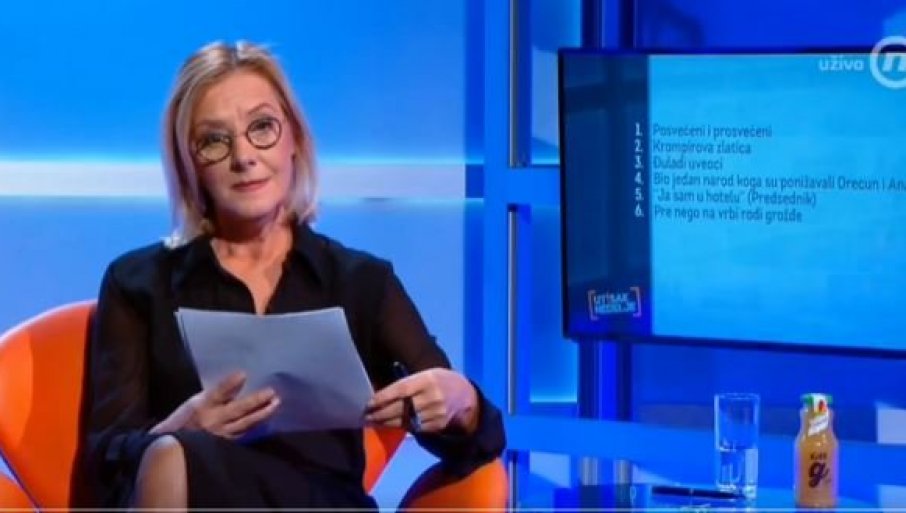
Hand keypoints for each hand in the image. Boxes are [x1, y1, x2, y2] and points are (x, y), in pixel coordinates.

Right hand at [151, 371, 280, 438]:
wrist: (174, 446)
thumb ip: (221, 391)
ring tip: (275, 404)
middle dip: (256, 401)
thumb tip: (242, 378)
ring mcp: (220, 434)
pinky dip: (256, 426)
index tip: (243, 374)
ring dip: (261, 414)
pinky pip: (243, 434)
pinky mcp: (225, 445)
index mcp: (203, 405)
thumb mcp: (200, 400)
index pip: (217, 393)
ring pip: (244, 423)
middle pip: (237, 409)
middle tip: (272, 392)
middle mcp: (212, 420)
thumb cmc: (188, 418)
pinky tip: (267, 419)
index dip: (229, 384)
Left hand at [366, 367, 478, 432]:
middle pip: (401, 407)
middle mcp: (431, 396)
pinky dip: (400, 427)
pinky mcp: (437, 425)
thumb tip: (382, 392)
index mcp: (427, 379)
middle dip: (381, 413)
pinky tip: (389, 426)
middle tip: (366, 416)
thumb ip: (409, 382)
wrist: (466, 396)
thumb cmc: (440, 381)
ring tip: (373, 422)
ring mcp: (435, 412)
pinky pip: (415, 428)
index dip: (384, 397)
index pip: (401, 389)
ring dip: (387, 422)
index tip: (369, 403)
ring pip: (406, 420)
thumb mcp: (428, 374)